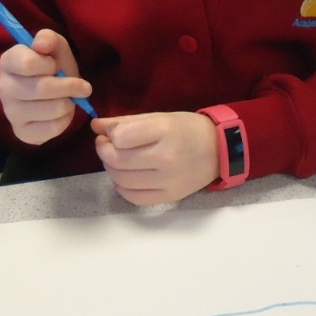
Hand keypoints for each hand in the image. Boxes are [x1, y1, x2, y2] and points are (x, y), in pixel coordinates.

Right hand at [0, 31, 92, 145]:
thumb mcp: (53, 47)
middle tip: (82, 86)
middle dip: (69, 86)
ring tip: (69, 98)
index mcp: (7, 61)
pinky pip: (53, 128)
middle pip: (43, 88)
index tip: (55, 66)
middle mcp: (3, 88)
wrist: (46, 93)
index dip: (50, 65)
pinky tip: (63, 113)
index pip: (28, 64)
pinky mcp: (22, 132)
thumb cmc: (49, 66)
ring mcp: (10, 113)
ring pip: (51, 109)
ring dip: (69, 103)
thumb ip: (48, 38)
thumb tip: (41, 45)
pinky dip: (66, 120)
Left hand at [92, 112, 218, 205]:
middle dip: (104, 152)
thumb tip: (95, 126)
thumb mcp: (158, 117)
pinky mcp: (169, 197)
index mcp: (164, 131)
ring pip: (121, 180)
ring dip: (111, 169)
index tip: (111, 134)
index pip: (120, 138)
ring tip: (117, 160)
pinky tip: (126, 178)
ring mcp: (168, 181)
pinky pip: (133, 198)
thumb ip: (124, 122)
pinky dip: (122, 188)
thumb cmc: (187, 129)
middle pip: (117, 160)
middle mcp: (166, 158)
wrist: (219, 150)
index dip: (109, 135)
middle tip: (107, 146)